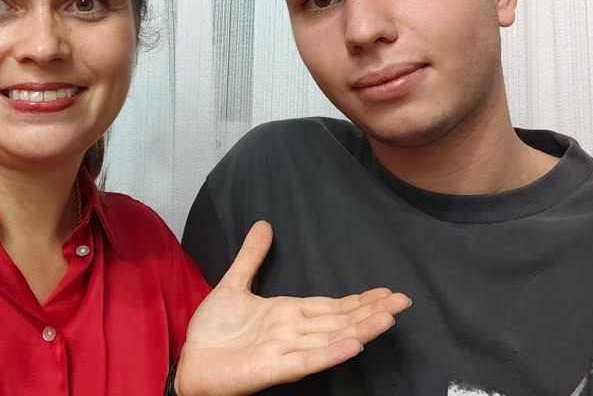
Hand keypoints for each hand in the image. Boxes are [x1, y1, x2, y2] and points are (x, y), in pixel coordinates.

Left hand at [174, 221, 410, 395]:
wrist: (189, 362)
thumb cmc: (212, 331)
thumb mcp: (234, 284)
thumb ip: (251, 257)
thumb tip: (264, 224)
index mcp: (288, 313)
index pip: (332, 305)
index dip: (359, 298)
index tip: (386, 291)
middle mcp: (294, 332)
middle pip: (340, 320)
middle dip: (371, 311)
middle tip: (403, 301)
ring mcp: (286, 351)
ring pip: (331, 338)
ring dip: (360, 329)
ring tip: (388, 318)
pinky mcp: (274, 369)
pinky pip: (307, 360)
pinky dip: (331, 352)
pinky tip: (353, 345)